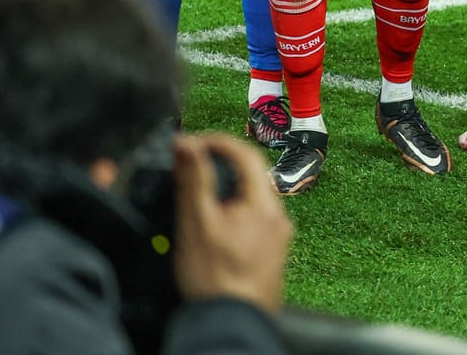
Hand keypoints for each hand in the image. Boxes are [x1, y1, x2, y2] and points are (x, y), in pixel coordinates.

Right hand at [171, 134, 292, 313]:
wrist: (233, 323)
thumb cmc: (215, 276)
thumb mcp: (197, 223)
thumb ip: (194, 181)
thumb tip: (188, 144)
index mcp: (264, 204)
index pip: (247, 155)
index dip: (219, 143)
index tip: (193, 142)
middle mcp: (278, 218)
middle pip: (253, 177)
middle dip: (224, 165)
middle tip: (194, 164)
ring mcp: (278, 238)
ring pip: (254, 201)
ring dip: (229, 190)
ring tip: (200, 194)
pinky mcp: (271, 256)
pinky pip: (254, 221)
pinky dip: (235, 212)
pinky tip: (217, 226)